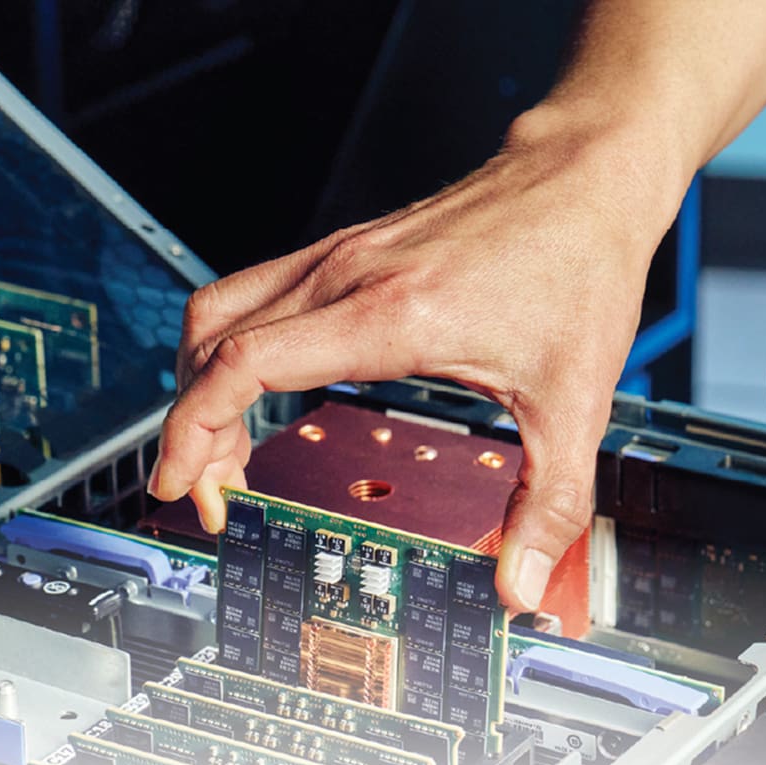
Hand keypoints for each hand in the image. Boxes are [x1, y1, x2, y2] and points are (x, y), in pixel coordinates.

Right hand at [148, 105, 687, 609]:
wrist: (584, 180)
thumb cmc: (578, 271)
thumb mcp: (575, 402)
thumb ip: (550, 503)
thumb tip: (521, 585)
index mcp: (392, 315)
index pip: (245, 364)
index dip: (194, 431)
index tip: (181, 486)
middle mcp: (349, 276)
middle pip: (213, 344)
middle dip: (190, 429)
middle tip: (211, 495)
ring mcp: (340, 257)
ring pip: (220, 312)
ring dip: (201, 384)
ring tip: (222, 455)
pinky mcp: (344, 252)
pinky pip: (252, 295)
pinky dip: (230, 351)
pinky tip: (257, 396)